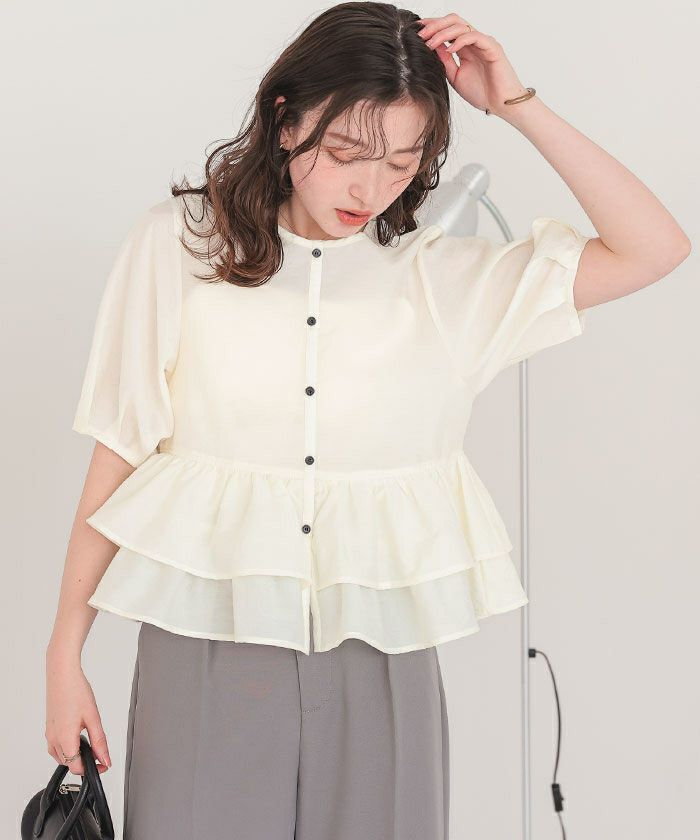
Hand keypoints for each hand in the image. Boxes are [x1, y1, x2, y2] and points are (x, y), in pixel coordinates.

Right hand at [45, 655, 111, 775]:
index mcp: (64, 739)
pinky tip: (78, 735)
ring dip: (75, 755)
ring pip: (61, 756)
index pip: (76, 768)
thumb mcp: (93, 718)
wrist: (62, 675)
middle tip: (100, 753)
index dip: (91, 769)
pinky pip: (57, 746)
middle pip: (68, 763)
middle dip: (84, 762)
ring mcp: (49, 734)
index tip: (103, 764)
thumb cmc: (76, 691)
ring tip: (90, 743)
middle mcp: (53, 739)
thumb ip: (100, 742)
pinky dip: (68, 747)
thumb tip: (105, 759)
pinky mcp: (49, 728)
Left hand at [416, 13, 531, 117]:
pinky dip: (459, 40)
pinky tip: (449, 49)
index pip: (448, 29)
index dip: (432, 26)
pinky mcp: (492, 47)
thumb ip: (445, 61)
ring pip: (461, 26)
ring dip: (442, 32)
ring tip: (430, 43)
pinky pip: (474, 36)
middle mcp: (474, 41)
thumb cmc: (482, 93)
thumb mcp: (455, 77)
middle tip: (420, 34)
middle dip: (435, 25)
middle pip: (453, 21)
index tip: (415, 31)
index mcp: (465, 48)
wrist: (500, 104)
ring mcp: (483, 42)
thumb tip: (432, 47)